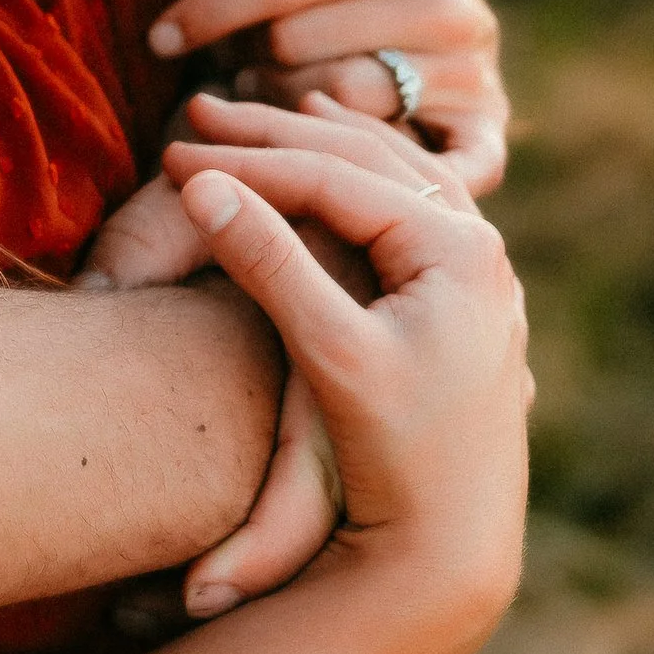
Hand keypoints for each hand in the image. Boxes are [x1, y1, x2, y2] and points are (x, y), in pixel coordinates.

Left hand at [147, 0, 507, 191]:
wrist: (419, 20)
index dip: (206, 10)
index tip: (157, 39)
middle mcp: (453, 7)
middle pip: (302, 49)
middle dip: (248, 61)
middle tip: (232, 73)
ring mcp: (475, 75)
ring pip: (343, 109)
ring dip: (287, 112)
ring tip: (272, 103)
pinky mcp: (487, 137)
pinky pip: (416, 166)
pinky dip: (378, 175)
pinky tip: (331, 170)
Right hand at [155, 96, 476, 610]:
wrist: (452, 542)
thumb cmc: (395, 455)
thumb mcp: (328, 353)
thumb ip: (269, 262)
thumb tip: (201, 185)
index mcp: (457, 248)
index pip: (334, 176)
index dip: (248, 161)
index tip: (175, 155)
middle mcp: (479, 247)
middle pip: (365, 160)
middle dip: (276, 134)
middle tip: (197, 113)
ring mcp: (476, 271)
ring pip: (394, 174)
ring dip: (323, 141)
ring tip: (271, 111)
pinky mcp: (463, 298)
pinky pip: (412, 205)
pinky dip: (364, 174)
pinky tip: (341, 162)